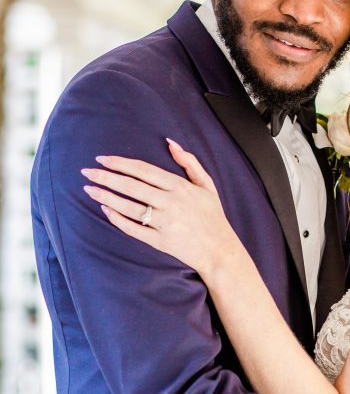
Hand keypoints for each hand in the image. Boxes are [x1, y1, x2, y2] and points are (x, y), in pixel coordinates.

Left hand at [81, 140, 236, 275]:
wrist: (219, 250)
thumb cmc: (212, 216)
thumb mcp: (206, 185)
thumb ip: (189, 162)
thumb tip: (170, 143)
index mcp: (180, 186)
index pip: (143, 170)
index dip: (120, 163)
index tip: (102, 158)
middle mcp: (170, 203)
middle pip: (131, 186)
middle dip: (106, 177)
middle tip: (86, 172)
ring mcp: (164, 223)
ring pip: (129, 207)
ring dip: (106, 197)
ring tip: (90, 190)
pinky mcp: (160, 241)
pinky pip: (134, 229)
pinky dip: (118, 219)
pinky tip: (105, 210)